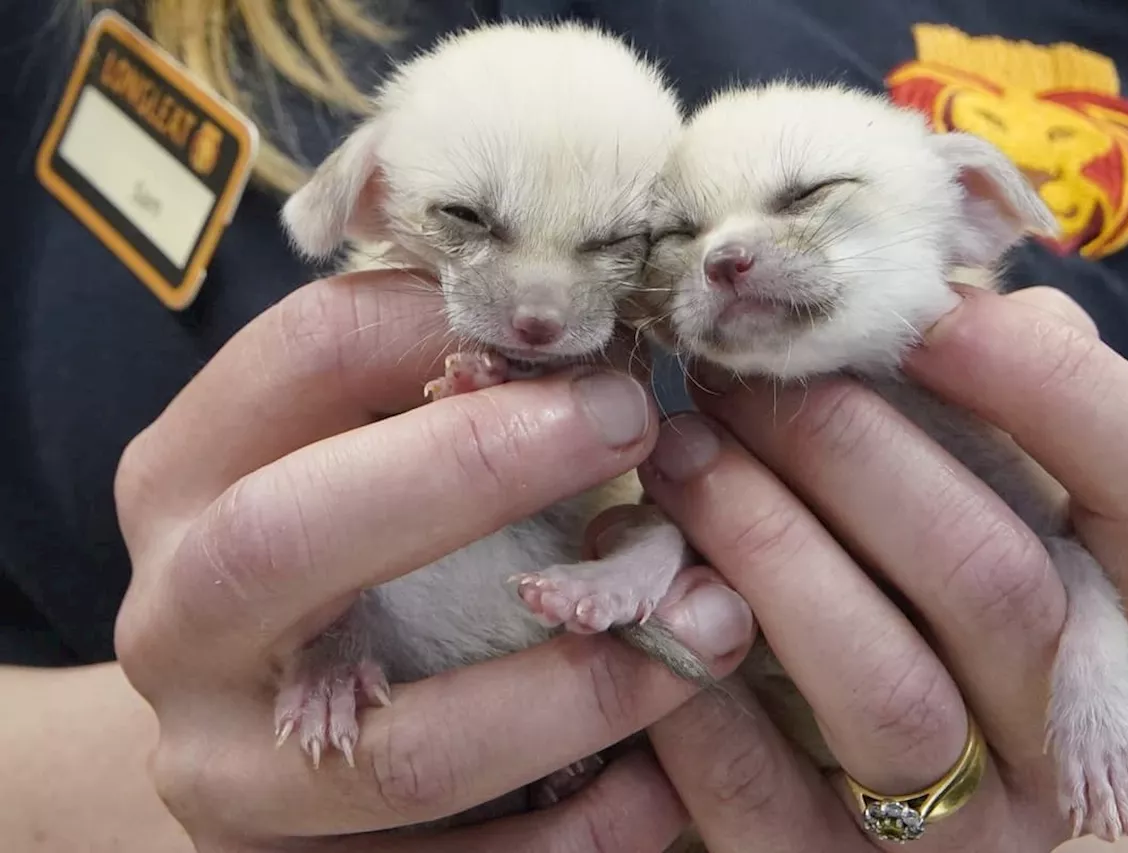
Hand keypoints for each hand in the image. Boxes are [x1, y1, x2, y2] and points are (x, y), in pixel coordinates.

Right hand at [112, 269, 755, 851]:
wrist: (239, 724)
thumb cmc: (330, 556)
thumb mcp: (346, 457)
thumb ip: (434, 400)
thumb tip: (594, 352)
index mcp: (185, 480)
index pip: (302, 357)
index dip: (453, 329)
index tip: (589, 347)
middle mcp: (177, 625)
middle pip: (289, 538)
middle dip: (477, 471)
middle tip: (633, 428)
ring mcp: (228, 773)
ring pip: (405, 750)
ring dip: (583, 686)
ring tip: (713, 627)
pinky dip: (583, 826)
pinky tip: (666, 776)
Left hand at [620, 285, 1127, 850]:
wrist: (869, 786)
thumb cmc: (918, 580)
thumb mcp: (981, 492)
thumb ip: (982, 400)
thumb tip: (945, 293)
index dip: (1055, 388)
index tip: (929, 315)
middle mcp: (1069, 727)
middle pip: (995, 579)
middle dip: (848, 452)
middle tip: (737, 377)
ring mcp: (966, 823)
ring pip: (885, 688)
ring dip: (766, 548)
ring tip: (677, 457)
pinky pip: (761, 794)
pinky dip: (692, 685)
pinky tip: (650, 590)